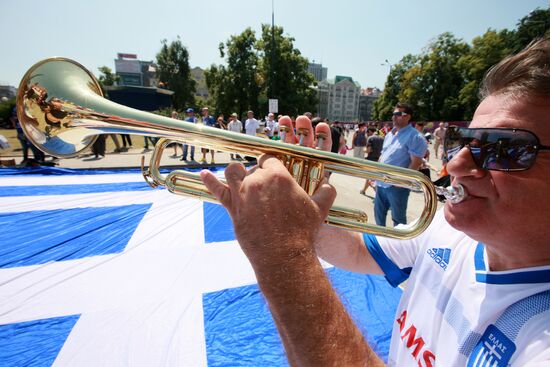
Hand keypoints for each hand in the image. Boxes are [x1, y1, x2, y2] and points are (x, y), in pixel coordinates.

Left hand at [200, 155, 335, 265]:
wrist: (284, 256)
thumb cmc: (303, 232)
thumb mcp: (319, 209)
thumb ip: (326, 192)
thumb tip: (330, 185)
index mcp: (278, 176)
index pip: (270, 160)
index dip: (271, 166)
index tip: (273, 172)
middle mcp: (258, 181)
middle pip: (253, 168)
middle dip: (258, 175)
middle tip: (265, 190)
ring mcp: (242, 194)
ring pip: (233, 171)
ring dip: (237, 172)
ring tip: (241, 178)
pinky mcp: (232, 208)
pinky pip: (218, 190)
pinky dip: (209, 181)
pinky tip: (203, 173)